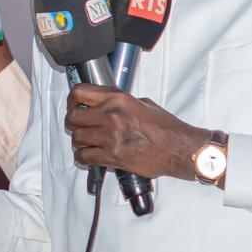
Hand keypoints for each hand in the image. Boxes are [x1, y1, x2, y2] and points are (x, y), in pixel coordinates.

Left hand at [64, 86, 203, 182]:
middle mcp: (111, 115)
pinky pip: (84, 157)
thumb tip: (107, 105)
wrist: (178, 149)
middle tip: (79, 126)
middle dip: (73, 123)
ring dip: (79, 142)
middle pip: (73, 117)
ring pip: (77, 138)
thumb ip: (121, 103)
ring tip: (87, 143)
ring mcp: (110, 137)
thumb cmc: (167, 129)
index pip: (80, 93)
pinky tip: (90, 156)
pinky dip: (84, 157)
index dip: (72, 100)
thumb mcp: (144, 104)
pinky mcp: (112, 156)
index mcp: (118, 99)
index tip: (74, 105)